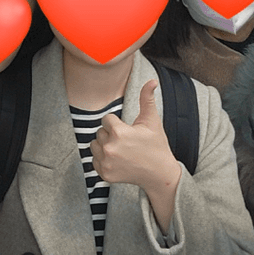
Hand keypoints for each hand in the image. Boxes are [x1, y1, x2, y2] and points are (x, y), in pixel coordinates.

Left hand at [89, 80, 181, 231]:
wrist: (160, 174)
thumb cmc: (156, 145)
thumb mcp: (152, 121)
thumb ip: (147, 99)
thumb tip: (152, 80)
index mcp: (119, 132)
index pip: (106, 119)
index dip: (118, 124)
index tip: (129, 131)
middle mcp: (110, 148)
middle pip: (100, 132)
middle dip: (111, 134)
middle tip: (127, 142)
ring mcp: (106, 163)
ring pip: (94, 145)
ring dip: (104, 145)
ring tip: (121, 150)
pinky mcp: (104, 174)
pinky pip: (94, 160)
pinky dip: (103, 160)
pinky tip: (118, 161)